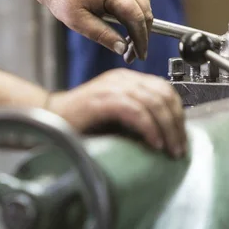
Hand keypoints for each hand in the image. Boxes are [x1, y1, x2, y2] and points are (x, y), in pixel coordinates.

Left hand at [35, 0, 152, 59]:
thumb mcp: (78, 22)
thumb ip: (102, 35)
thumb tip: (123, 49)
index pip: (136, 18)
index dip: (141, 40)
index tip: (140, 57)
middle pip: (144, 11)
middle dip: (142, 35)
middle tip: (132, 55)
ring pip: (144, 3)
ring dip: (141, 24)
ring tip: (129, 44)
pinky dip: (137, 12)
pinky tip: (127, 26)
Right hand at [47, 69, 186, 158]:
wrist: (47, 120)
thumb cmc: (79, 124)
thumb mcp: (116, 119)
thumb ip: (138, 119)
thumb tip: (166, 134)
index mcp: (126, 80)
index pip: (165, 90)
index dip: (178, 114)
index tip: (180, 138)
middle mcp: (121, 79)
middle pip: (164, 95)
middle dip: (176, 124)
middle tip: (178, 148)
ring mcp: (110, 87)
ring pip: (153, 101)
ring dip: (167, 128)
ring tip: (169, 149)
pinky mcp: (101, 100)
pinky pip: (135, 110)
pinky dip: (149, 128)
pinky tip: (153, 143)